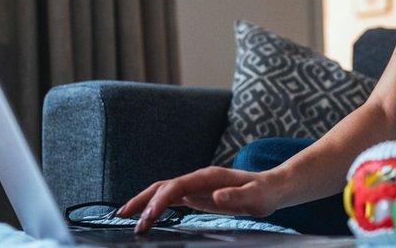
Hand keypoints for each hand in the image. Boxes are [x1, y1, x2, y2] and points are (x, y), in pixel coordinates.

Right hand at [116, 167, 282, 233]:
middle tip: (123, 217)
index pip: (176, 187)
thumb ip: (237, 197)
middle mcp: (198, 179)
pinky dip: (155, 206)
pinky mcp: (197, 195)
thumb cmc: (264, 193)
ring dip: (143, 202)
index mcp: (208, 177)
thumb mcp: (256, 198)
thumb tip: (214, 197)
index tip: (148, 218)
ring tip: (123, 216)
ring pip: (163, 192)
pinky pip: (171, 199)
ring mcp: (196, 186)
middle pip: (163, 186)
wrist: (272, 187)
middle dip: (142, 200)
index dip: (160, 201)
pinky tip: (145, 216)